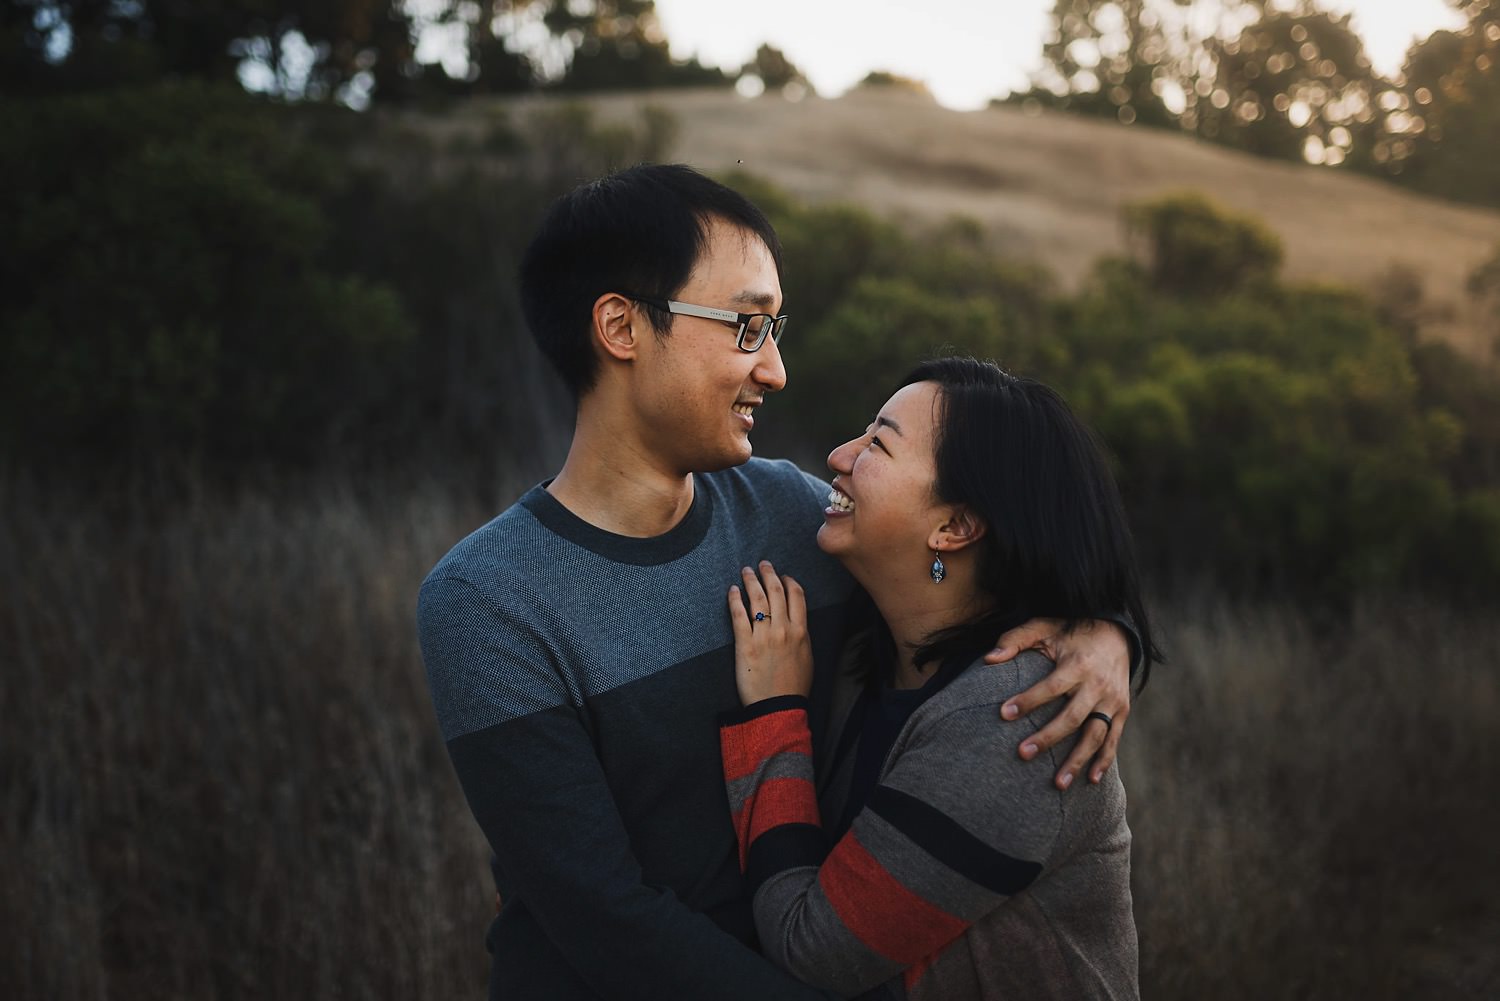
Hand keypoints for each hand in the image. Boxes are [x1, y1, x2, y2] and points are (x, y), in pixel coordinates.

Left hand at [727, 561, 812, 704]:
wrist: (778, 706)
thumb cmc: (794, 686)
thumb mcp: (807, 657)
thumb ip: (802, 636)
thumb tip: (796, 622)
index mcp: (801, 631)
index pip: (796, 595)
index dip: (789, 581)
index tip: (783, 576)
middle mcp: (783, 629)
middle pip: (776, 591)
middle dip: (768, 574)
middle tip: (762, 564)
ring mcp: (763, 635)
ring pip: (757, 599)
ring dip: (751, 581)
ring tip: (746, 572)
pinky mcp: (745, 644)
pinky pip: (739, 615)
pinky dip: (735, 600)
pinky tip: (732, 591)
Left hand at [985, 618, 1130, 789]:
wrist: (1116, 633)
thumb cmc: (1071, 632)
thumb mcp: (1043, 627)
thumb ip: (1015, 639)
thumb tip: (988, 658)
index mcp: (1077, 664)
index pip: (1050, 687)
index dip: (1028, 700)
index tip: (1004, 714)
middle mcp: (1098, 684)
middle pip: (1072, 716)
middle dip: (1048, 737)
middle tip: (1022, 754)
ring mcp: (1112, 700)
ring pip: (1095, 735)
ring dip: (1077, 760)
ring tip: (1058, 784)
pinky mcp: (1122, 710)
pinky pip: (1113, 739)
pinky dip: (1104, 760)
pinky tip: (1090, 780)